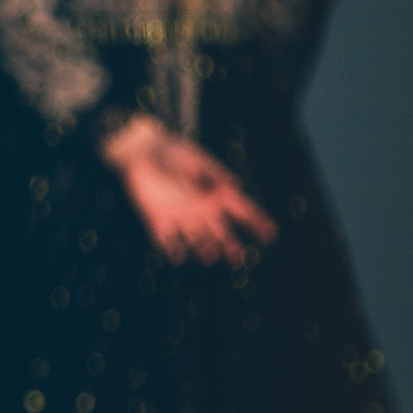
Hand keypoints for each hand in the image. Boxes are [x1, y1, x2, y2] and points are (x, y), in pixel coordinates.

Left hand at [101, 115, 276, 267]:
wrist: (142, 152)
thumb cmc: (173, 153)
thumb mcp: (196, 161)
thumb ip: (213, 175)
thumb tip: (235, 184)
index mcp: (217, 193)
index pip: (243, 211)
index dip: (258, 223)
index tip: (270, 234)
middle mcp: (202, 209)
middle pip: (222, 233)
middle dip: (230, 246)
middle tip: (237, 259)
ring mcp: (181, 216)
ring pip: (198, 240)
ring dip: (204, 249)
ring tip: (209, 257)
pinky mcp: (158, 219)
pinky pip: (166, 240)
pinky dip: (171, 248)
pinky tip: (176, 256)